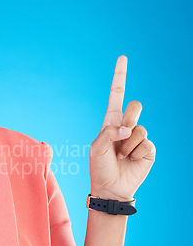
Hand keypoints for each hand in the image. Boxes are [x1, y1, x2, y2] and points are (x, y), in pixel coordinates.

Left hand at [89, 55, 155, 200]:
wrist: (110, 187)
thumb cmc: (100, 167)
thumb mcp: (97, 148)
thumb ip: (110, 133)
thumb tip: (130, 128)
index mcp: (111, 122)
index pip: (116, 95)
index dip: (120, 76)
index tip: (122, 57)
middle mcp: (126, 126)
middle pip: (135, 105)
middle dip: (128, 118)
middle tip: (120, 136)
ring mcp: (138, 136)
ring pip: (139, 127)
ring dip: (127, 144)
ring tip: (121, 156)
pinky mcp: (148, 148)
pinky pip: (146, 142)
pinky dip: (135, 152)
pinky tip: (130, 160)